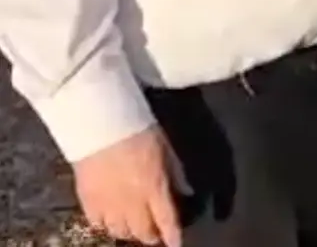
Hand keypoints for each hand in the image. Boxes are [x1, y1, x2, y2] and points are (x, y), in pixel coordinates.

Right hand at [72, 127, 185, 246]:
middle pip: (142, 233)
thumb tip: (188, 193)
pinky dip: (107, 225)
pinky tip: (112, 218)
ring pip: (120, 232)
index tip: (175, 244)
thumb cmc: (139, 131)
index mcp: (154, 189)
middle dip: (151, 236)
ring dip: (130, 231)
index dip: (172, 237)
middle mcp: (131, 203)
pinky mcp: (86, 201)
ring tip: (135, 225)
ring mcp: (107, 204)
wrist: (99, 124)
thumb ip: (177, 175)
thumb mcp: (167, 150)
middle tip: (156, 232)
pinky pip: (97, 224)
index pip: (167, 222)